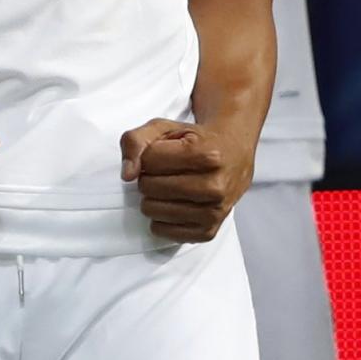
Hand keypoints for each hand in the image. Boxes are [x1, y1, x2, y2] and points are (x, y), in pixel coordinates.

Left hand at [120, 119, 252, 243]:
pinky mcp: (208, 231)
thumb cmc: (196, 141)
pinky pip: (164, 231)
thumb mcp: (166, 128)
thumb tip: (127, 174)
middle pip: (150, 187)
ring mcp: (214, 211)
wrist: (233, 155)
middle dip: (148, 177)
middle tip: (163, 172)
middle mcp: (214, 186)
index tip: (161, 154)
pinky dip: (159, 219)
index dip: (148, 155)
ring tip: (166, 187)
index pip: (149, 159)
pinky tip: (170, 205)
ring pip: (154, 210)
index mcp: (207, 154)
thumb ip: (137, 140)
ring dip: (152, 198)